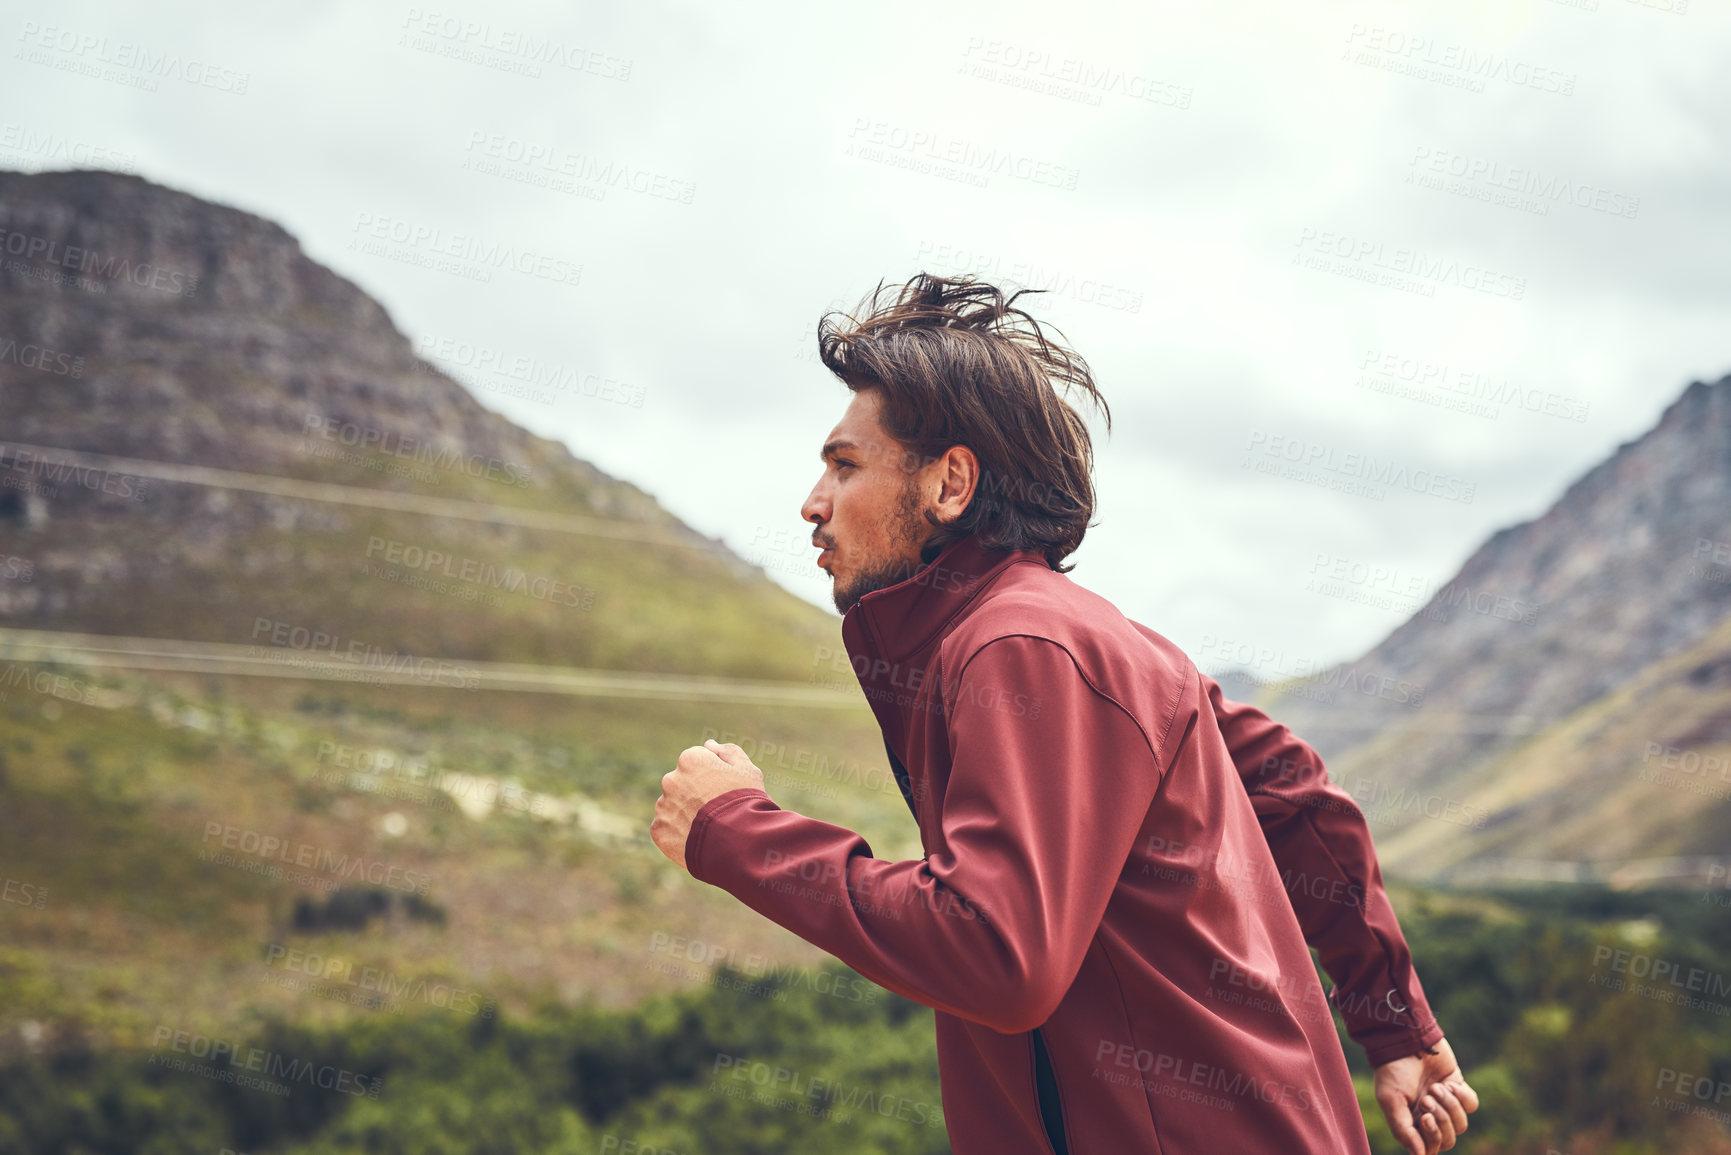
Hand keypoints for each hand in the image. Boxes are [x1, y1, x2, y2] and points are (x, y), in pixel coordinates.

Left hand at [651, 739, 765, 870]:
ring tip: (707, 828)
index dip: (712, 777)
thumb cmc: (746, 803)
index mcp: (690, 759)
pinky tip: (697, 839)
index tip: (723, 791)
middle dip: (694, 794)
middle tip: (715, 811)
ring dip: (684, 814)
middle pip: (681, 784)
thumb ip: (728, 752)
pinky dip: (678, 833)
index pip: (696, 763)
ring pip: (672, 807)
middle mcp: (671, 779)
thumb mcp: (747, 770)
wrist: (737, 842)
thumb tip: (709, 745)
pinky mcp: (658, 830)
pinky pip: (666, 828)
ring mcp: (663, 805)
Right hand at [1373, 1036, 1478, 1154]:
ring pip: (1461, 1124)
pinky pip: (1471, 1105)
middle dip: (1441, 1119)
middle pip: (1448, 1140)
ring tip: (1435, 1087)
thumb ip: (1403, 1130)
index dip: (1432, 1138)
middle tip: (1427, 1098)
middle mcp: (1429, 1117)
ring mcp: (1445, 1105)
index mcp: (1411, 1124)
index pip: (1430, 1149)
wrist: (1406, 1040)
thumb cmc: (1393, 1070)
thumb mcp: (1391, 1100)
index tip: (1424, 1117)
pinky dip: (1462, 1096)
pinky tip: (1449, 1083)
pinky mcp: (1458, 1090)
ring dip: (1449, 1105)